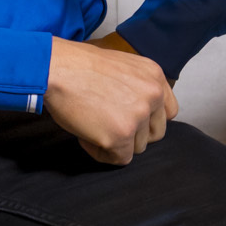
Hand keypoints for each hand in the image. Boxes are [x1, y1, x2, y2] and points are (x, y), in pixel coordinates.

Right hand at [45, 34, 176, 165]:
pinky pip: (119, 159)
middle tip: (107, 124)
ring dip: (116, 143)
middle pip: (155, 133)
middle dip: (133, 134)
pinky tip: (86, 135)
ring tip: (93, 126)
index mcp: (154, 76)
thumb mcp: (121, 67)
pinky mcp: (121, 135)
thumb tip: (140, 115)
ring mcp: (138, 116)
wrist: (57, 69)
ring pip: (137, 148)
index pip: (169, 112)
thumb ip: (138, 88)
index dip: (149, 120)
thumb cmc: (79, 67)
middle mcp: (152, 95)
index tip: (130, 119)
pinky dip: (101, 152)